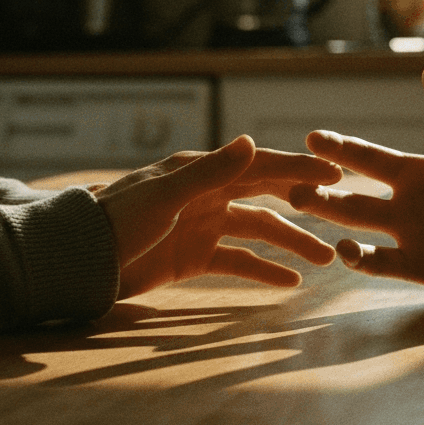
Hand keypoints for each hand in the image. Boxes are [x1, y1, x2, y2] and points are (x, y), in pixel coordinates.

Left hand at [93, 135, 343, 298]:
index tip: (336, 174)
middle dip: (304, 203)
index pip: (260, 166)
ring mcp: (203, 226)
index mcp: (201, 170)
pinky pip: (239, 261)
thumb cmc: (118, 221)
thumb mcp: (167, 195)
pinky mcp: (195, 257)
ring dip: (292, 243)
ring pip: (259, 231)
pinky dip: (264, 271)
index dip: (299, 170)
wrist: (82, 261)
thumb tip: (252, 141)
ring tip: (326, 259)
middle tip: (342, 209)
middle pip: (267, 196)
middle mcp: (207, 193)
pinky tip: (291, 283)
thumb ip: (210, 171)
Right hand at [289, 64, 423, 296]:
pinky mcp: (422, 266)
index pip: (368, 158)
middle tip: (288, 181)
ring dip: (330, 217)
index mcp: (419, 172)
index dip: (340, 148)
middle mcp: (408, 204)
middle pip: (350, 194)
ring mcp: (412, 236)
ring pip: (357, 226)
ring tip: (301, 206)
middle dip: (319, 188)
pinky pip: (382, 264)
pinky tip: (346, 249)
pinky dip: (361, 259)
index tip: (311, 137)